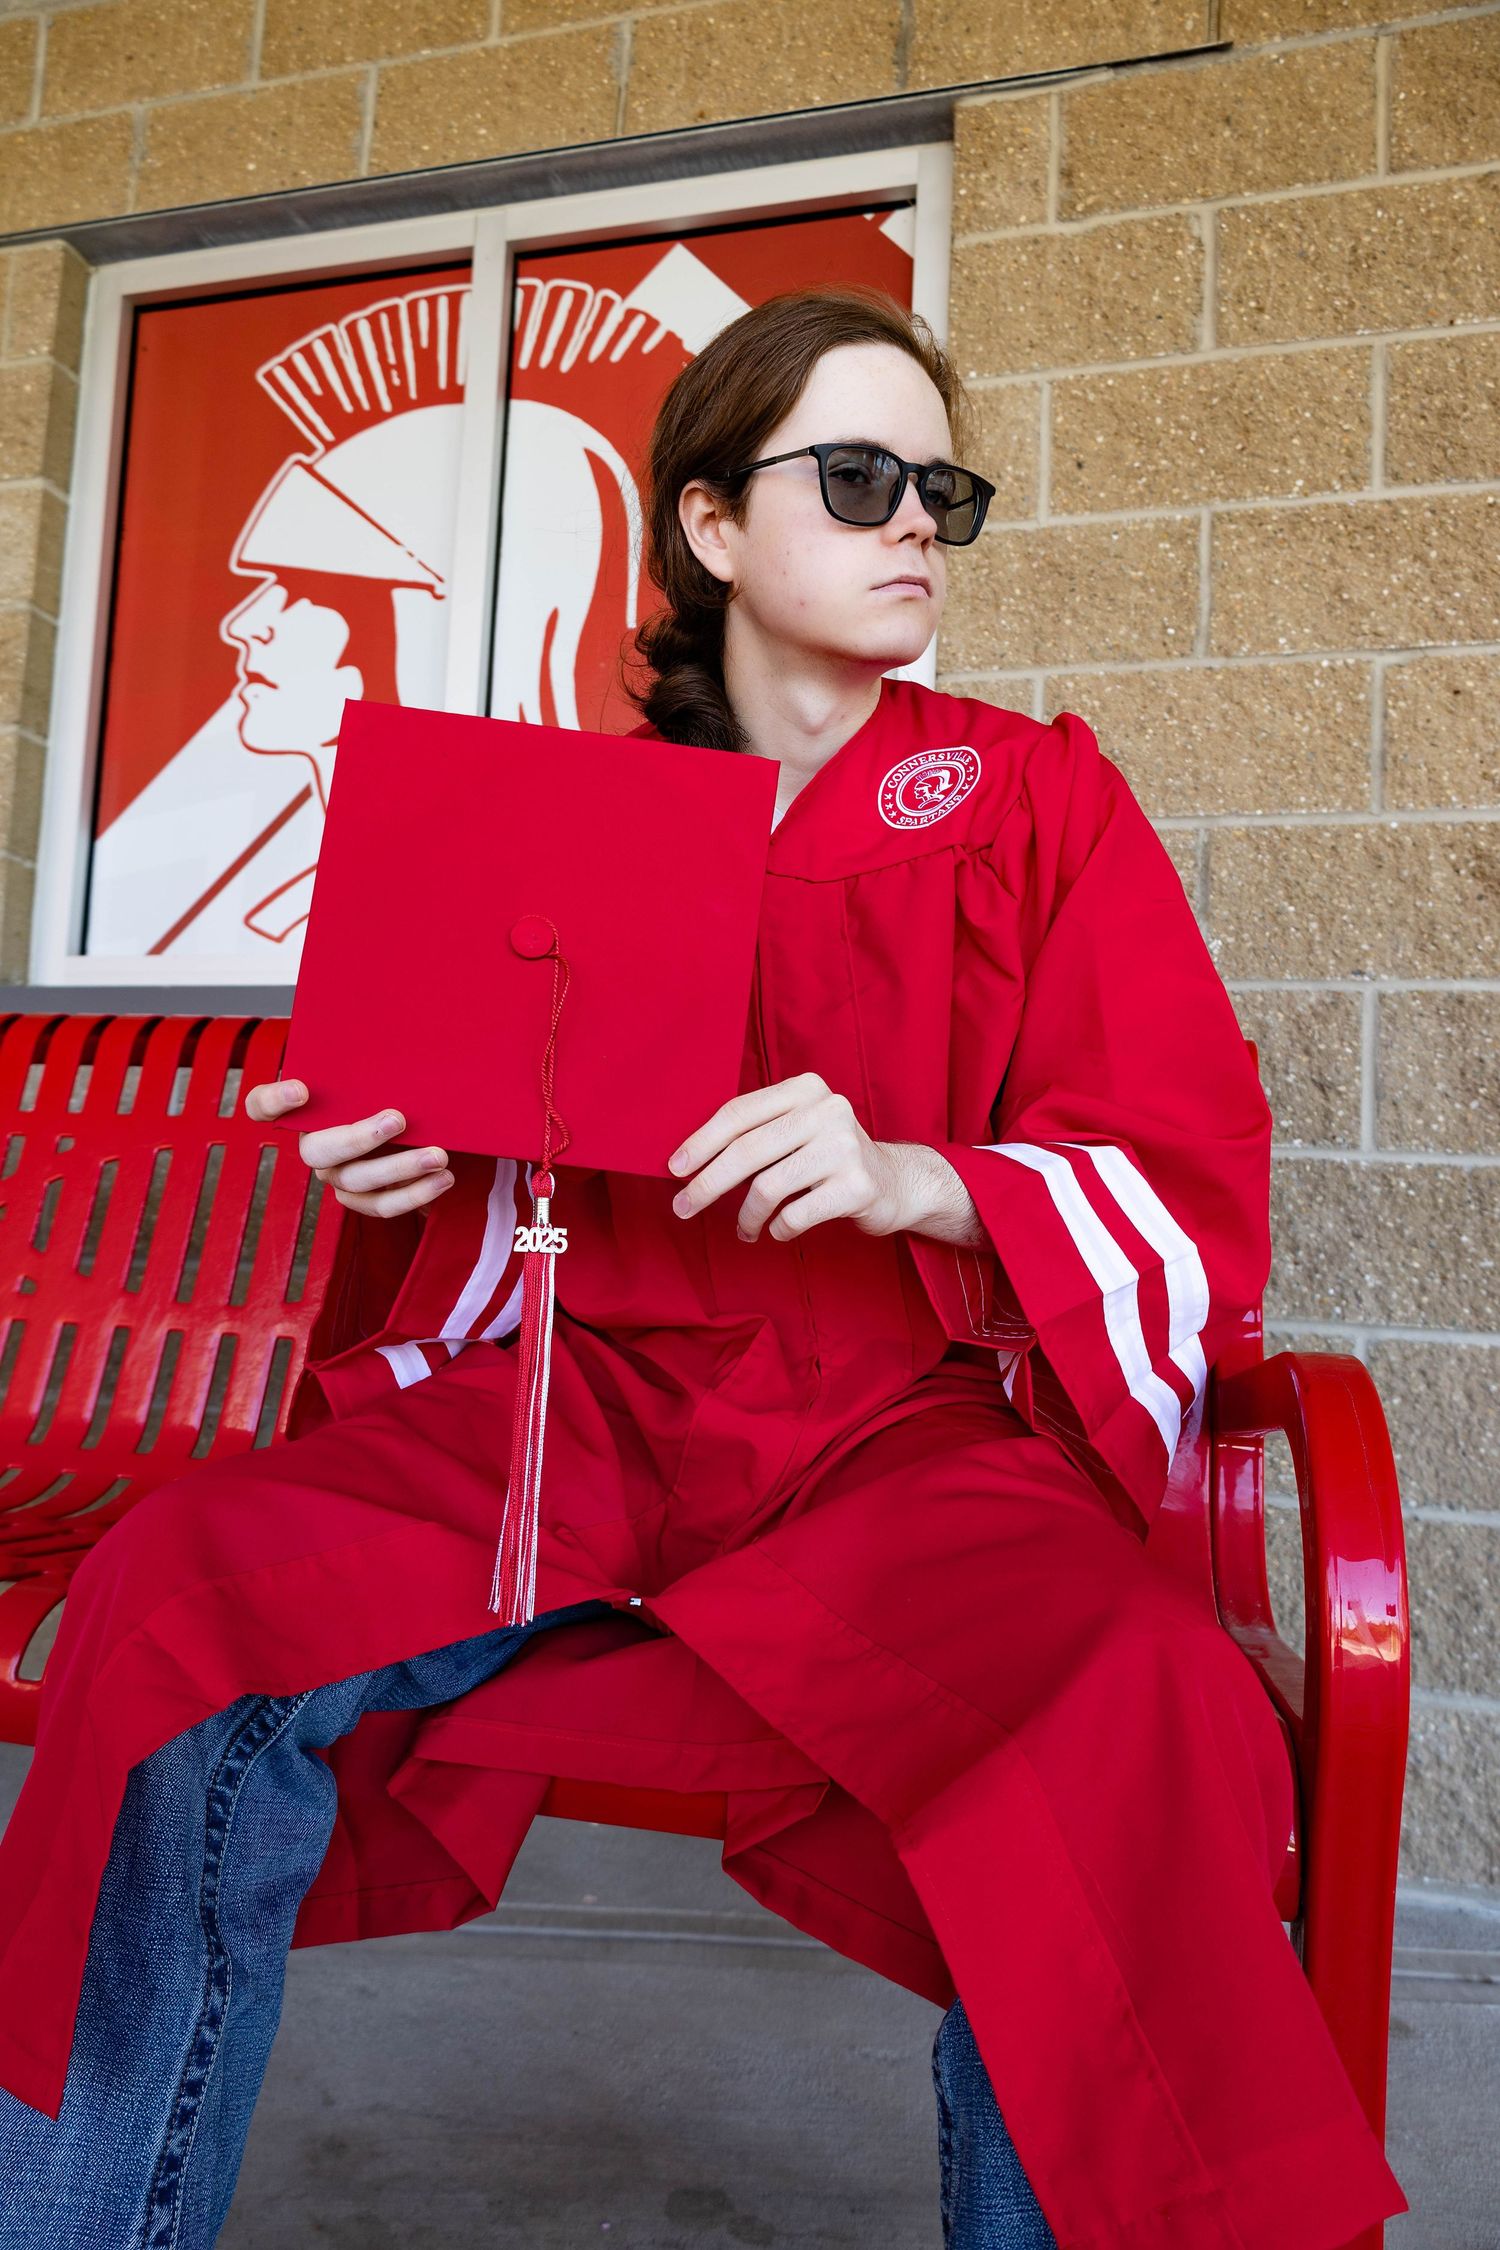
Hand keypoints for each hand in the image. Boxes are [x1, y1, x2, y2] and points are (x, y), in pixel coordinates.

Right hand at [243, 1078, 454, 1217]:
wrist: (415, 1119)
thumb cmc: (386, 1089)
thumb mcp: (373, 1070)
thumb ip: (367, 1057)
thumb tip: (396, 1029)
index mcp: (304, 1110)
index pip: (262, 1106)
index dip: (274, 1100)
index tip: (301, 1090)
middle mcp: (313, 1146)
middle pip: (317, 1151)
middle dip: (359, 1137)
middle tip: (398, 1119)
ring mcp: (336, 1175)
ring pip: (357, 1181)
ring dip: (401, 1169)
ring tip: (438, 1156)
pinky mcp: (362, 1198)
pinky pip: (381, 1205)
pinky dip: (415, 1194)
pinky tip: (442, 1179)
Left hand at [666, 1072, 908, 1244]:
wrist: (895, 1183)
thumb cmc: (828, 1158)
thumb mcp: (797, 1129)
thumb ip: (756, 1132)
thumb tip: (688, 1161)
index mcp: (806, 1089)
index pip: (739, 1113)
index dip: (701, 1143)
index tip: (675, 1169)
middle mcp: (828, 1110)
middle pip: (747, 1150)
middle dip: (707, 1184)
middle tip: (684, 1208)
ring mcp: (845, 1147)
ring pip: (768, 1187)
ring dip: (746, 1217)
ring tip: (745, 1230)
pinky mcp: (857, 1186)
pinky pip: (794, 1215)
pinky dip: (778, 1228)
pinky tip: (779, 1229)